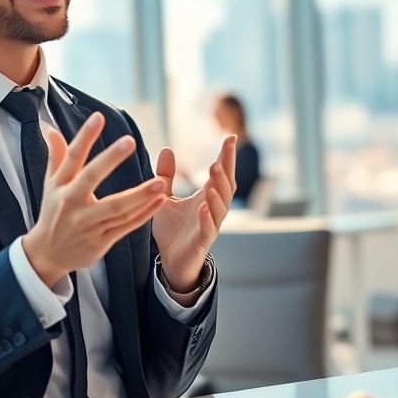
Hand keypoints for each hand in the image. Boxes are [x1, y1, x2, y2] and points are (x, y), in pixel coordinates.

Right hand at [21, 112, 167, 287]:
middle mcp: (72, 204)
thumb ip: (57, 157)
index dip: (84, 136)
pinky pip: (126, 225)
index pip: (73, 157)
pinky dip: (143, 214)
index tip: (98, 117)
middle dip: (110, 160)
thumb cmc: (53, 213)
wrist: (48, 254)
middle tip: (129, 141)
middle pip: (92, 179)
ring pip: (116, 208)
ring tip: (160, 182)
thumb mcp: (51, 185)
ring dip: (139, 195)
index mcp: (61, 186)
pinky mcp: (102, 240)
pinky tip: (160, 200)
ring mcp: (88, 224)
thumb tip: (51, 130)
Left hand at [152, 136, 235, 292]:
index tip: (230, 137)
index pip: (221, 173)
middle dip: (226, 169)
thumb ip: (167, 176)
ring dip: (218, 190)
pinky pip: (208, 229)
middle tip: (224, 151)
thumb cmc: (173, 229)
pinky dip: (207, 218)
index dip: (227, 156)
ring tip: (213, 174)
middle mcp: (213, 209)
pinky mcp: (202, 242)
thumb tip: (168, 148)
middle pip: (226, 186)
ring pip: (220, 207)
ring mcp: (210, 225)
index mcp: (207, 196)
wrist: (170, 261)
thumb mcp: (166, 198)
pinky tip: (203, 207)